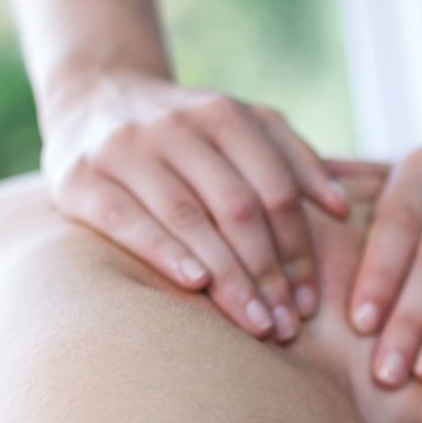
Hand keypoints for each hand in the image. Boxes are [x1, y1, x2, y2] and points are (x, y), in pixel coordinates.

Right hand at [41, 72, 351, 340]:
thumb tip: (341, 207)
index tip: (310, 303)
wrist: (94, 94)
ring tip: (255, 324)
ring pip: (189, 218)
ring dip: (229, 277)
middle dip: (268, 274)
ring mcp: (125, 149)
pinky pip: (126, 219)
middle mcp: (174, 126)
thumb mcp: (242, 125)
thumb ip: (293, 158)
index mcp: (222, 115)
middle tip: (286, 328)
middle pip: (237, 208)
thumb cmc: (186, 129)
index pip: (274, 190)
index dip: (298, 250)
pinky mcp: (80, 176)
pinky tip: (195, 284)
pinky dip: (164, 251)